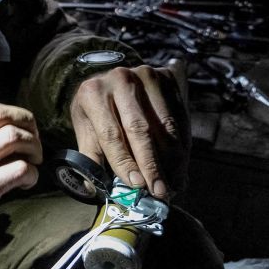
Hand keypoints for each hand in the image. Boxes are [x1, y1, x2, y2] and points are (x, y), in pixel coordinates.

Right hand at [0, 102, 41, 264]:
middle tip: (35, 141)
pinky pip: (19, 170)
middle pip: (1, 116)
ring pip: (13, 138)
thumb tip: (8, 128)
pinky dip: (32, 174)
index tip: (23, 128)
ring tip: (34, 161)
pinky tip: (27, 181)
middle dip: (27, 125)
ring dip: (33, 147)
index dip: (14, 114)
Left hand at [69, 65, 188, 198]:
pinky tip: (181, 167)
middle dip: (152, 165)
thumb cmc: (96, 109)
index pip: (110, 134)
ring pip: (164, 126)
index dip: (124, 161)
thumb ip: (90, 156)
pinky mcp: (166, 78)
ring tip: (173, 185)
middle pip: (140, 129)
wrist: (112, 77)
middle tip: (160, 192)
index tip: (137, 185)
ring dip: (172, 160)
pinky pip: (179, 118)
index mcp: (92, 93)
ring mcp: (145, 76)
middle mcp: (119, 80)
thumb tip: (93, 188)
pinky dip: (182, 146)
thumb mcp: (86, 128)